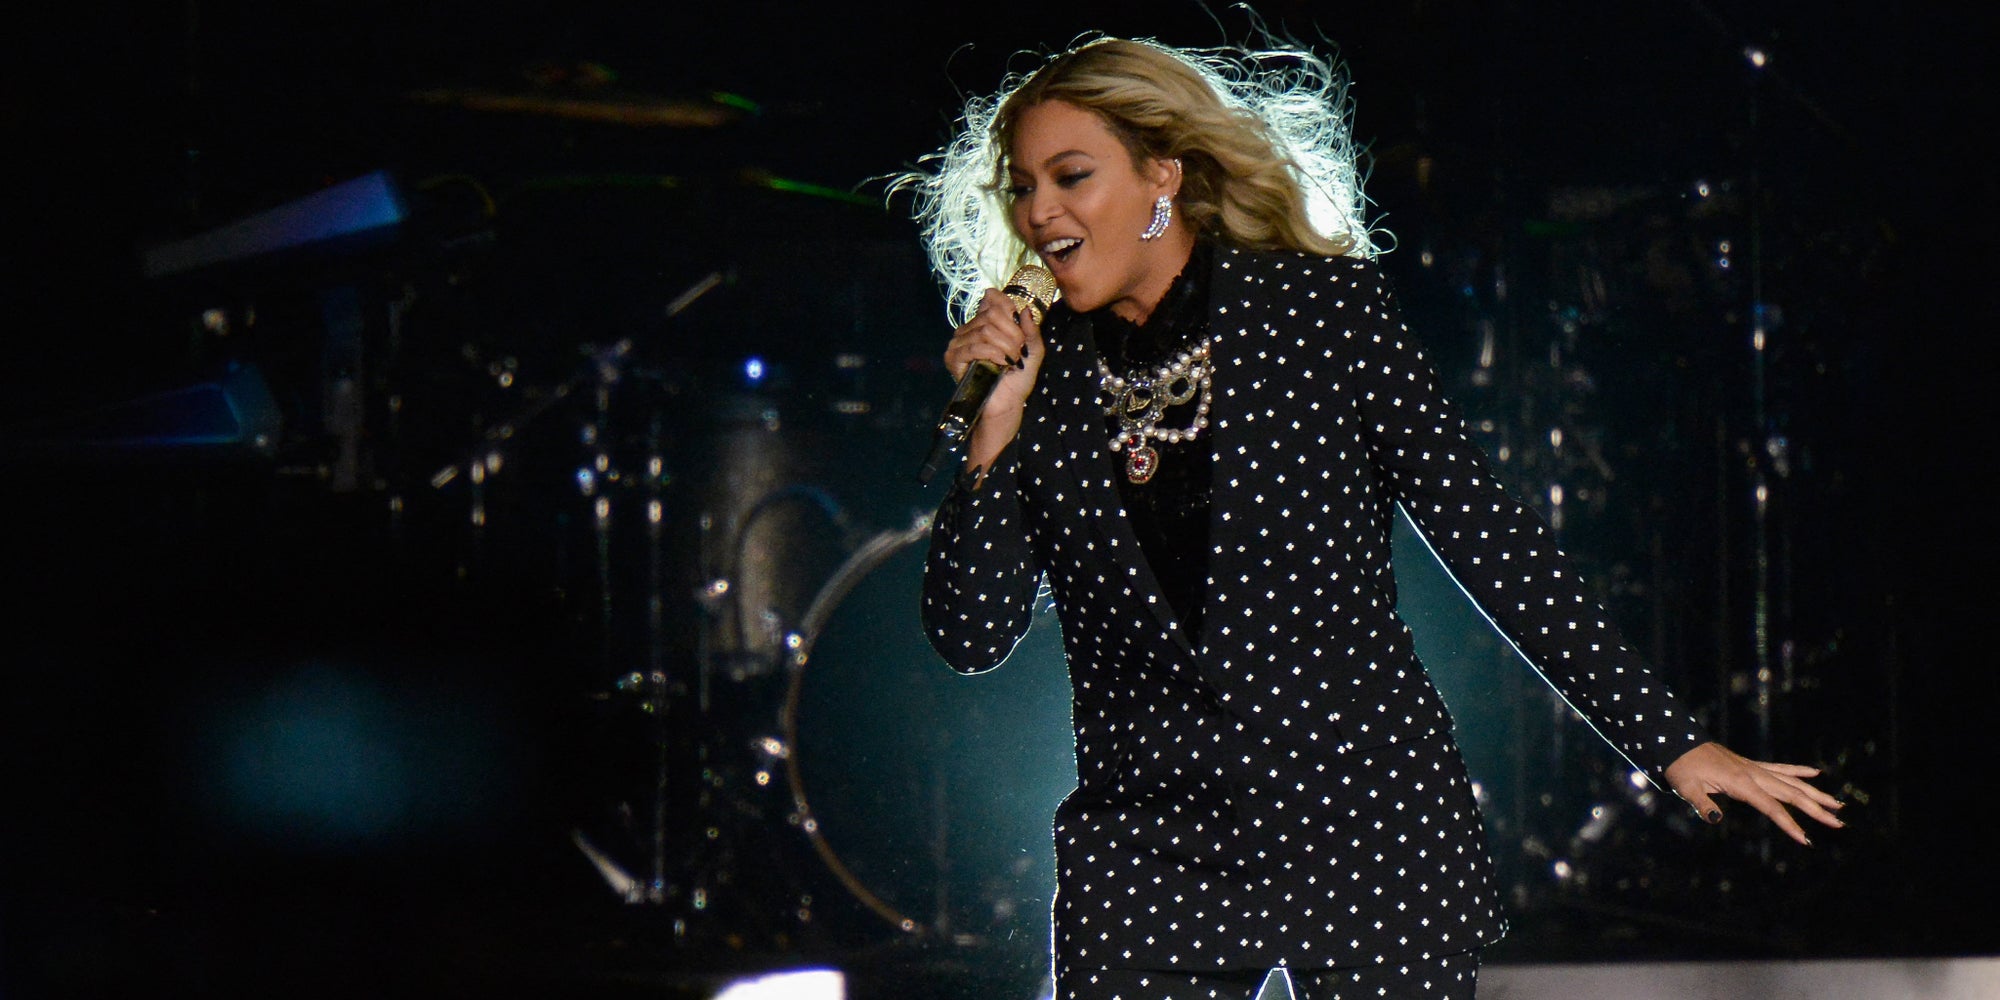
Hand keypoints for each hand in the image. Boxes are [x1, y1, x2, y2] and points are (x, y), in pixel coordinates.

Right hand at [943, 287, 1047, 469]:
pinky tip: (1001, 364)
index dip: (1007, 306)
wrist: (1007, 404)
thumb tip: (1025, 310)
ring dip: (1005, 346)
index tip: (1018, 323)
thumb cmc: (1018, 378)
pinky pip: (975, 346)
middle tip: (1018, 351)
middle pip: (991, 315)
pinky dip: (993, 353)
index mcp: (985, 323)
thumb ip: (1031, 330)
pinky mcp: (953, 358)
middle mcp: (969, 329)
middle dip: (1012, 333)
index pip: (991, 298)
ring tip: (1012, 361)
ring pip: (985, 330)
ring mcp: (959, 343)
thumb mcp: (1032, 350)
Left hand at [1663, 741, 1844, 845]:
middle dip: (1816, 809)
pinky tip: (1815, 773)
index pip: (1772, 807)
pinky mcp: (1751, 764)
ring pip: (1791, 782)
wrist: (1677, 743)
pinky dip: (1798, 771)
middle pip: (1791, 794)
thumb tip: (1715, 818)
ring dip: (1815, 793)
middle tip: (1838, 823)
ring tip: (1838, 804)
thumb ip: (1702, 804)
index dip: (1789, 824)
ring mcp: (1754, 767)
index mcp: (1741, 783)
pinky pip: (1780, 768)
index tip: (1805, 839)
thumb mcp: (1685, 788)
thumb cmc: (1681, 768)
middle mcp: (1753, 774)